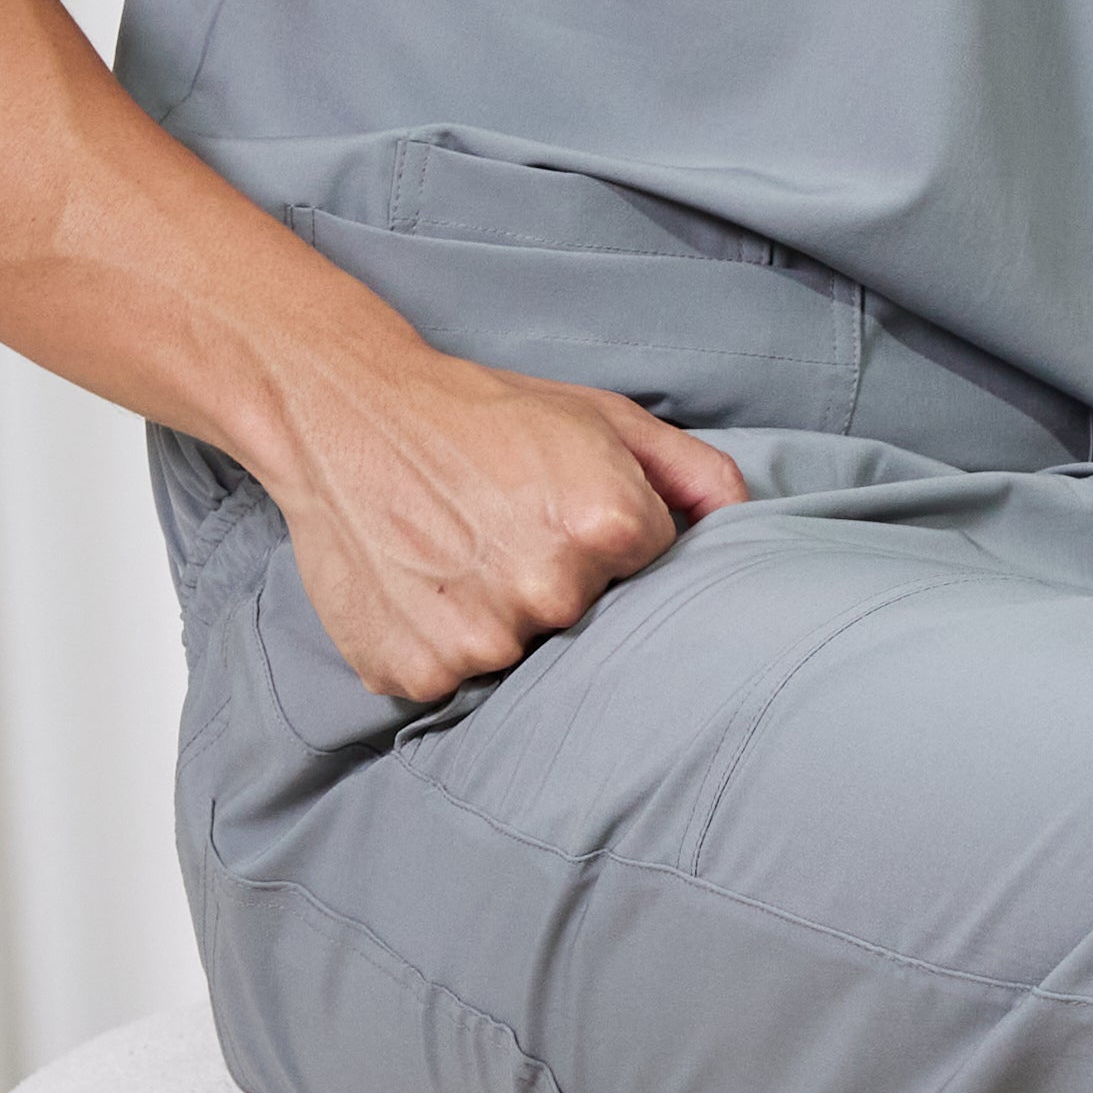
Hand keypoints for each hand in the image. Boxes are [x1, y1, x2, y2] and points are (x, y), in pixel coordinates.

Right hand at [261, 343, 746, 703]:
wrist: (344, 412)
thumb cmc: (483, 415)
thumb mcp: (604, 420)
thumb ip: (696, 475)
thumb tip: (748, 533)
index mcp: (607, 526)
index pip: (652, 576)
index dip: (614, 548)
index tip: (564, 518)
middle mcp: (551, 592)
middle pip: (592, 627)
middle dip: (563, 590)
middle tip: (507, 535)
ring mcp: (482, 641)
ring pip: (524, 659)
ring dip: (502, 622)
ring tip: (461, 559)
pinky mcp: (419, 672)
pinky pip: (456, 681)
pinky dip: (442, 645)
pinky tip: (425, 589)